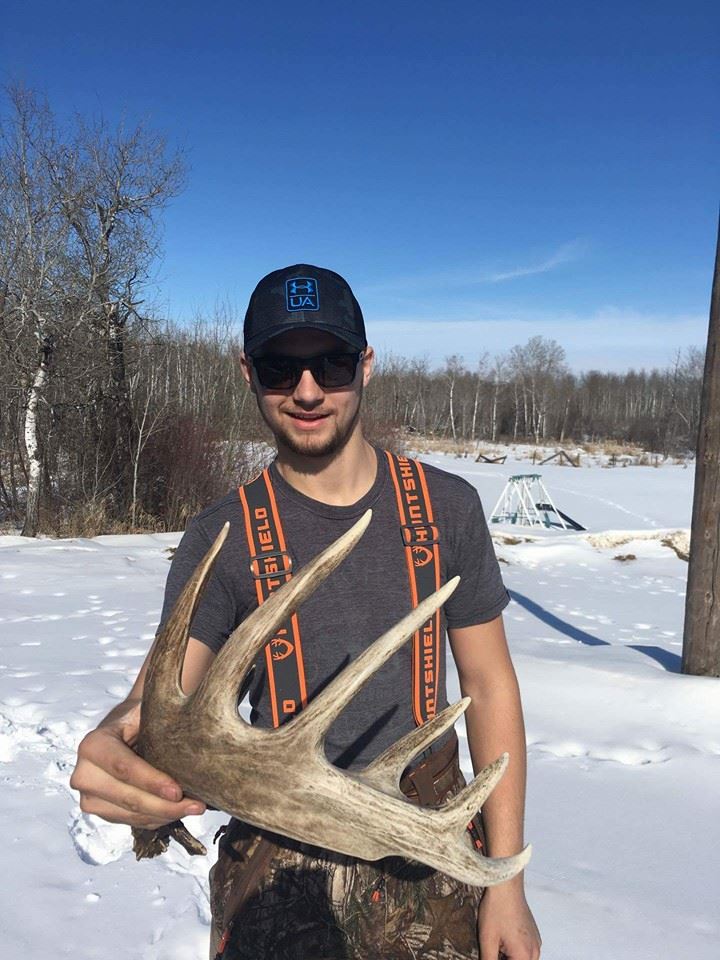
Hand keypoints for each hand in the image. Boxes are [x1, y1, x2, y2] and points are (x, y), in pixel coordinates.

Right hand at [70, 699, 205, 828]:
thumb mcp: (144, 710)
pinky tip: (178, 812)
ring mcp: (89, 797)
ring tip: (194, 808)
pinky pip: (132, 822)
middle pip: (127, 798)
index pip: (124, 768)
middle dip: (164, 805)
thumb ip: (161, 715)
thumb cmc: (136, 718)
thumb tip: (188, 707)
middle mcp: (84, 774)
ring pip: (130, 815)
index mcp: (93, 745)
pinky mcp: (100, 812)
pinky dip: (157, 819)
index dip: (151, 782)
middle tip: (196, 806)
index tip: (178, 791)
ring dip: (164, 815)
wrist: (121, 730)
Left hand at [478, 881, 540, 959]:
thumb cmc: (497, 909)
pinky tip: (502, 936)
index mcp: (525, 956)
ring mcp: (536, 942)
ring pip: (520, 959)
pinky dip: (513, 949)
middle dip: (503, 959)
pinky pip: (524, 950)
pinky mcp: (534, 934)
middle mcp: (535, 952)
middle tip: (492, 946)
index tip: (491, 953)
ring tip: (496, 941)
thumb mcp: (487, 940)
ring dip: (507, 955)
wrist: (506, 885)